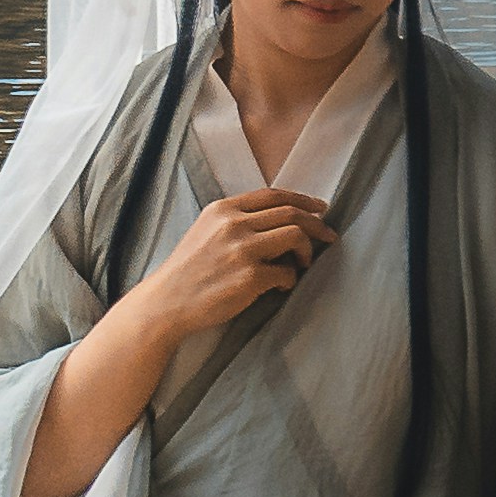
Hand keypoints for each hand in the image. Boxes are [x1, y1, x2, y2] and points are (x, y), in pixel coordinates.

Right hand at [130, 186, 336, 346]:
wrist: (166, 302)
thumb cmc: (188, 271)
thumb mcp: (205, 232)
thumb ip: (235, 221)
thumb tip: (280, 222)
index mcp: (221, 210)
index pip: (273, 194)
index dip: (302, 199)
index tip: (319, 208)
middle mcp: (232, 224)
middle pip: (291, 212)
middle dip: (317, 224)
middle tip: (328, 236)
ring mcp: (241, 249)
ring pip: (295, 235)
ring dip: (306, 250)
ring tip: (301, 263)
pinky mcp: (249, 276)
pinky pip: (287, 272)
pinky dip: (290, 279)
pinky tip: (279, 286)